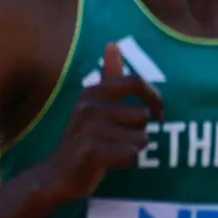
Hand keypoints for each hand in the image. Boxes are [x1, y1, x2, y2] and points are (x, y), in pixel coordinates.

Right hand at [36, 43, 162, 203]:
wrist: (58, 173)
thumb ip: (108, 75)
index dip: (154, 96)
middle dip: (138, 132)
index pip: (134, 82)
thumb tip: (112, 43)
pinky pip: (130, 155)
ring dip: (132, 148)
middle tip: (118, 139)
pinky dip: (124, 162)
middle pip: (142, 115)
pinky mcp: (91, 151)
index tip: (159, 112)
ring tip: (112, 150)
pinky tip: (107, 162)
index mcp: (92, 91)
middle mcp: (88, 106)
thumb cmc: (84, 137)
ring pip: (140, 138)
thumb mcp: (94, 104)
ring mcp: (88, 128)